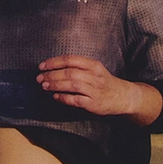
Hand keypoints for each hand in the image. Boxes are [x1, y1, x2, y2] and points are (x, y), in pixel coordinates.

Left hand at [37, 55, 158, 120]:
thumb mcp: (94, 69)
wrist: (123, 97)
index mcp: (93, 65)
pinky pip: (76, 100)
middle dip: (52, 74)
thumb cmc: (104, 82)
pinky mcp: (94, 103)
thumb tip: (53, 69)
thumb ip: (77, 67)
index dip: (54, 62)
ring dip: (56, 85)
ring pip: (72, 85)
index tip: (42, 66)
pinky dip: (64, 98)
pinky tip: (56, 96)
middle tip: (39, 77)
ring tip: (44, 85)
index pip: (71, 59)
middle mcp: (94, 76)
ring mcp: (95, 90)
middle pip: (70, 72)